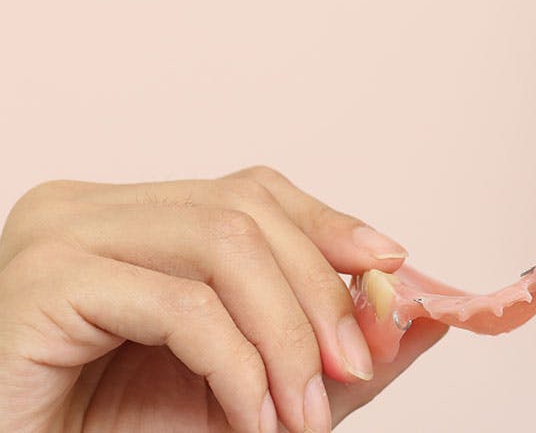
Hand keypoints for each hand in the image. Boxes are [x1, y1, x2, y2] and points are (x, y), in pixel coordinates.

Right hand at [0, 166, 448, 432]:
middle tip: (357, 367)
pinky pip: (182, 307)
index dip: (329, 226)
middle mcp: (92, 210)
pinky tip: (253, 418)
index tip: (392, 270)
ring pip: (222, 247)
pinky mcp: (45, 283)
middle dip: (319, 294)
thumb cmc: (117, 432)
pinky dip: (239, 367)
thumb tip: (426, 316)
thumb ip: (332, 348)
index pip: (251, 192)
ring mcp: (62, 237)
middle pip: (245, 211)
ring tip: (305, 412)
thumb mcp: (255, 387)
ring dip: (287, 338)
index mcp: (134, 220)